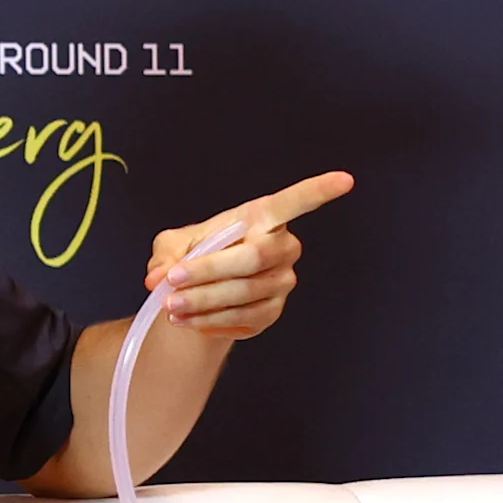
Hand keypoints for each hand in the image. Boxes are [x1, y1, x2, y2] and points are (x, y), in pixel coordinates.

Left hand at [145, 172, 354, 338]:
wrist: (201, 291)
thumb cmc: (195, 254)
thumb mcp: (174, 244)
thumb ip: (165, 254)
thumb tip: (157, 275)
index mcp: (263, 218)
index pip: (295, 202)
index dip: (319, 191)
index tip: (345, 180)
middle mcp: (282, 248)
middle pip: (254, 257)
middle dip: (209, 271)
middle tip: (171, 281)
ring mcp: (282, 282)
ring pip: (245, 293)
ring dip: (203, 301)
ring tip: (169, 306)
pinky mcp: (273, 312)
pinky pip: (243, 319)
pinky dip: (210, 321)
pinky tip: (186, 319)